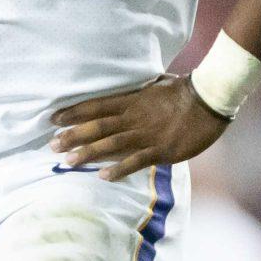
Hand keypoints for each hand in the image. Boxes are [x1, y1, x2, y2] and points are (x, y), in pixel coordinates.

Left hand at [49, 75, 229, 180]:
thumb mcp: (154, 84)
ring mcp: (146, 134)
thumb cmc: (183, 89)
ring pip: (110, 144)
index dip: (73, 112)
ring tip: (68, 161)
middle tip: (52, 144)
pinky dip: (119, 169)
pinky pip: (136, 161)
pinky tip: (103, 176)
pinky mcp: (161, 150)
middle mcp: (133, 116)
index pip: (95, 105)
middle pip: (97, 126)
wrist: (208, 99)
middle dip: (73, 135)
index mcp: (131, 100)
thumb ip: (137, 90)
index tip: (54, 119)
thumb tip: (126, 86)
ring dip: (88, 153)